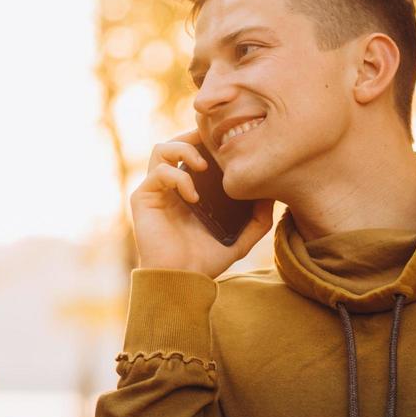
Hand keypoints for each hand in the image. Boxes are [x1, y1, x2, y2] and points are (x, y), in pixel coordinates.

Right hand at [130, 126, 275, 278]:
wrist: (182, 280)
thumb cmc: (206, 261)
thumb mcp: (241, 239)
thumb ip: (257, 219)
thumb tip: (272, 196)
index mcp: (189, 188)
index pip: (194, 150)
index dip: (208, 140)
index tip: (230, 141)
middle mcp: (170, 185)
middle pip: (177, 142)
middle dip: (195, 136)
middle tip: (216, 144)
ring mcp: (155, 190)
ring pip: (161, 149)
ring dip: (183, 150)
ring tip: (203, 166)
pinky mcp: (143, 198)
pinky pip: (158, 173)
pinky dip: (178, 178)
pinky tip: (193, 196)